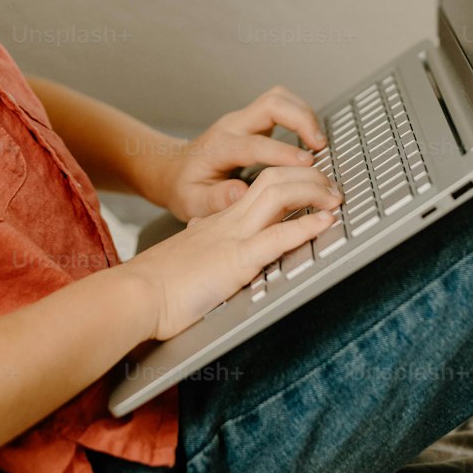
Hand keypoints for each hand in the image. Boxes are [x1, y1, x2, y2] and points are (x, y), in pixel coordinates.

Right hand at [125, 165, 343, 341]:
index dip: (292, 180)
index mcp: (219, 221)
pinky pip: (276, 236)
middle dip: (310, 177)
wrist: (136, 294)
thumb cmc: (158, 284)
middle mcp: (228, 221)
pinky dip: (306, 226)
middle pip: (274, 178)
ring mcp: (232, 237)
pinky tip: (325, 223)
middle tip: (334, 188)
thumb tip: (204, 238)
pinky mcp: (235, 261)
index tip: (313, 186)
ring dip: (314, 192)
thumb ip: (200, 242)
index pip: (261, 186)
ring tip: (336, 198)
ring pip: (279, 194)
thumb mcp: (186, 254)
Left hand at [158, 84, 328, 223]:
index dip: (282, 152)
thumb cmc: (187, 188)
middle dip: (300, 120)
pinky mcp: (254, 120)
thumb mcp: (193, 202)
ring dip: (304, 114)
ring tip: (320, 141)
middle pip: (270, 104)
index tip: (306, 163)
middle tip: (320, 145)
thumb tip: (243, 193)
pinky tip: (312, 137)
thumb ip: (216, 199)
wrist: (176, 170)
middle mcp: (233, 126)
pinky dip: (301, 116)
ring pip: (279, 98)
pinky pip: (282, 105)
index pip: (253, 143)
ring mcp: (244, 119)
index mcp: (219, 148)